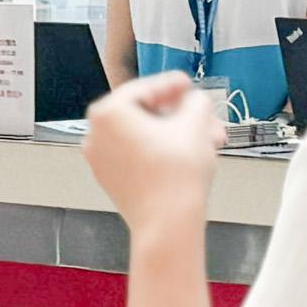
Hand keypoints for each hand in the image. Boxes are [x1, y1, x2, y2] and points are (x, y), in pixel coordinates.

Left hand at [83, 72, 224, 242]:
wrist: (167, 223)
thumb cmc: (177, 169)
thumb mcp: (195, 124)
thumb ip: (195, 102)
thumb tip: (193, 101)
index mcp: (107, 113)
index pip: (144, 89)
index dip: (171, 84)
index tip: (188, 83)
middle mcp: (95, 134)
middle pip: (146, 114)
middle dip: (182, 116)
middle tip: (207, 118)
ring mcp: (100, 159)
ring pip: (145, 136)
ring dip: (178, 134)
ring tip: (210, 139)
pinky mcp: (111, 180)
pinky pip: (138, 155)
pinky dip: (162, 151)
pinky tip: (191, 155)